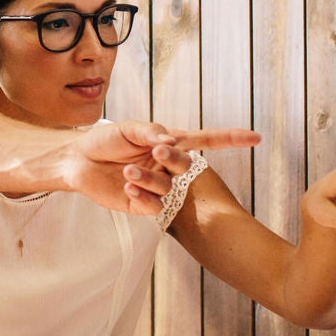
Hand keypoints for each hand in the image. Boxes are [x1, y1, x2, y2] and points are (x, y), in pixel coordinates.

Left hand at [65, 121, 259, 215]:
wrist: (78, 161)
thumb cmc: (104, 140)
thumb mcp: (127, 129)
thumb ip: (150, 132)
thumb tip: (169, 140)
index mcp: (170, 144)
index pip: (207, 141)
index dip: (231, 139)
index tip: (257, 138)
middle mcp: (168, 167)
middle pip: (189, 166)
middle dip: (176, 161)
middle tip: (156, 153)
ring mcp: (158, 187)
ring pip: (169, 188)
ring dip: (150, 179)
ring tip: (128, 171)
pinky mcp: (143, 205)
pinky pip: (154, 206)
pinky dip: (143, 197)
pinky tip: (127, 187)